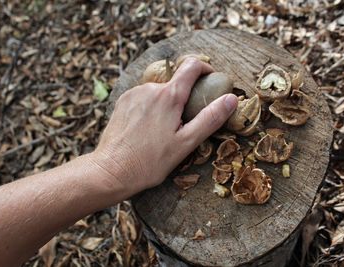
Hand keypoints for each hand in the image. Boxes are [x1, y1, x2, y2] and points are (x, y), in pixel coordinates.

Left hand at [90, 58, 237, 196]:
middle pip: (175, 82)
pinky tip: (148, 130)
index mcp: (169, 96)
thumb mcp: (187, 143)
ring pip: (159, 91)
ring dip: (167, 103)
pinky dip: (152, 107)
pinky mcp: (123, 102)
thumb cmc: (151, 161)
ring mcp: (134, 94)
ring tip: (164, 131)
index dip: (205, 68)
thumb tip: (231, 99)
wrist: (112, 170)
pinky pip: (144, 98)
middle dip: (185, 96)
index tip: (210, 80)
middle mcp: (150, 88)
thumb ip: (210, 118)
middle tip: (185, 122)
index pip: (192, 65)